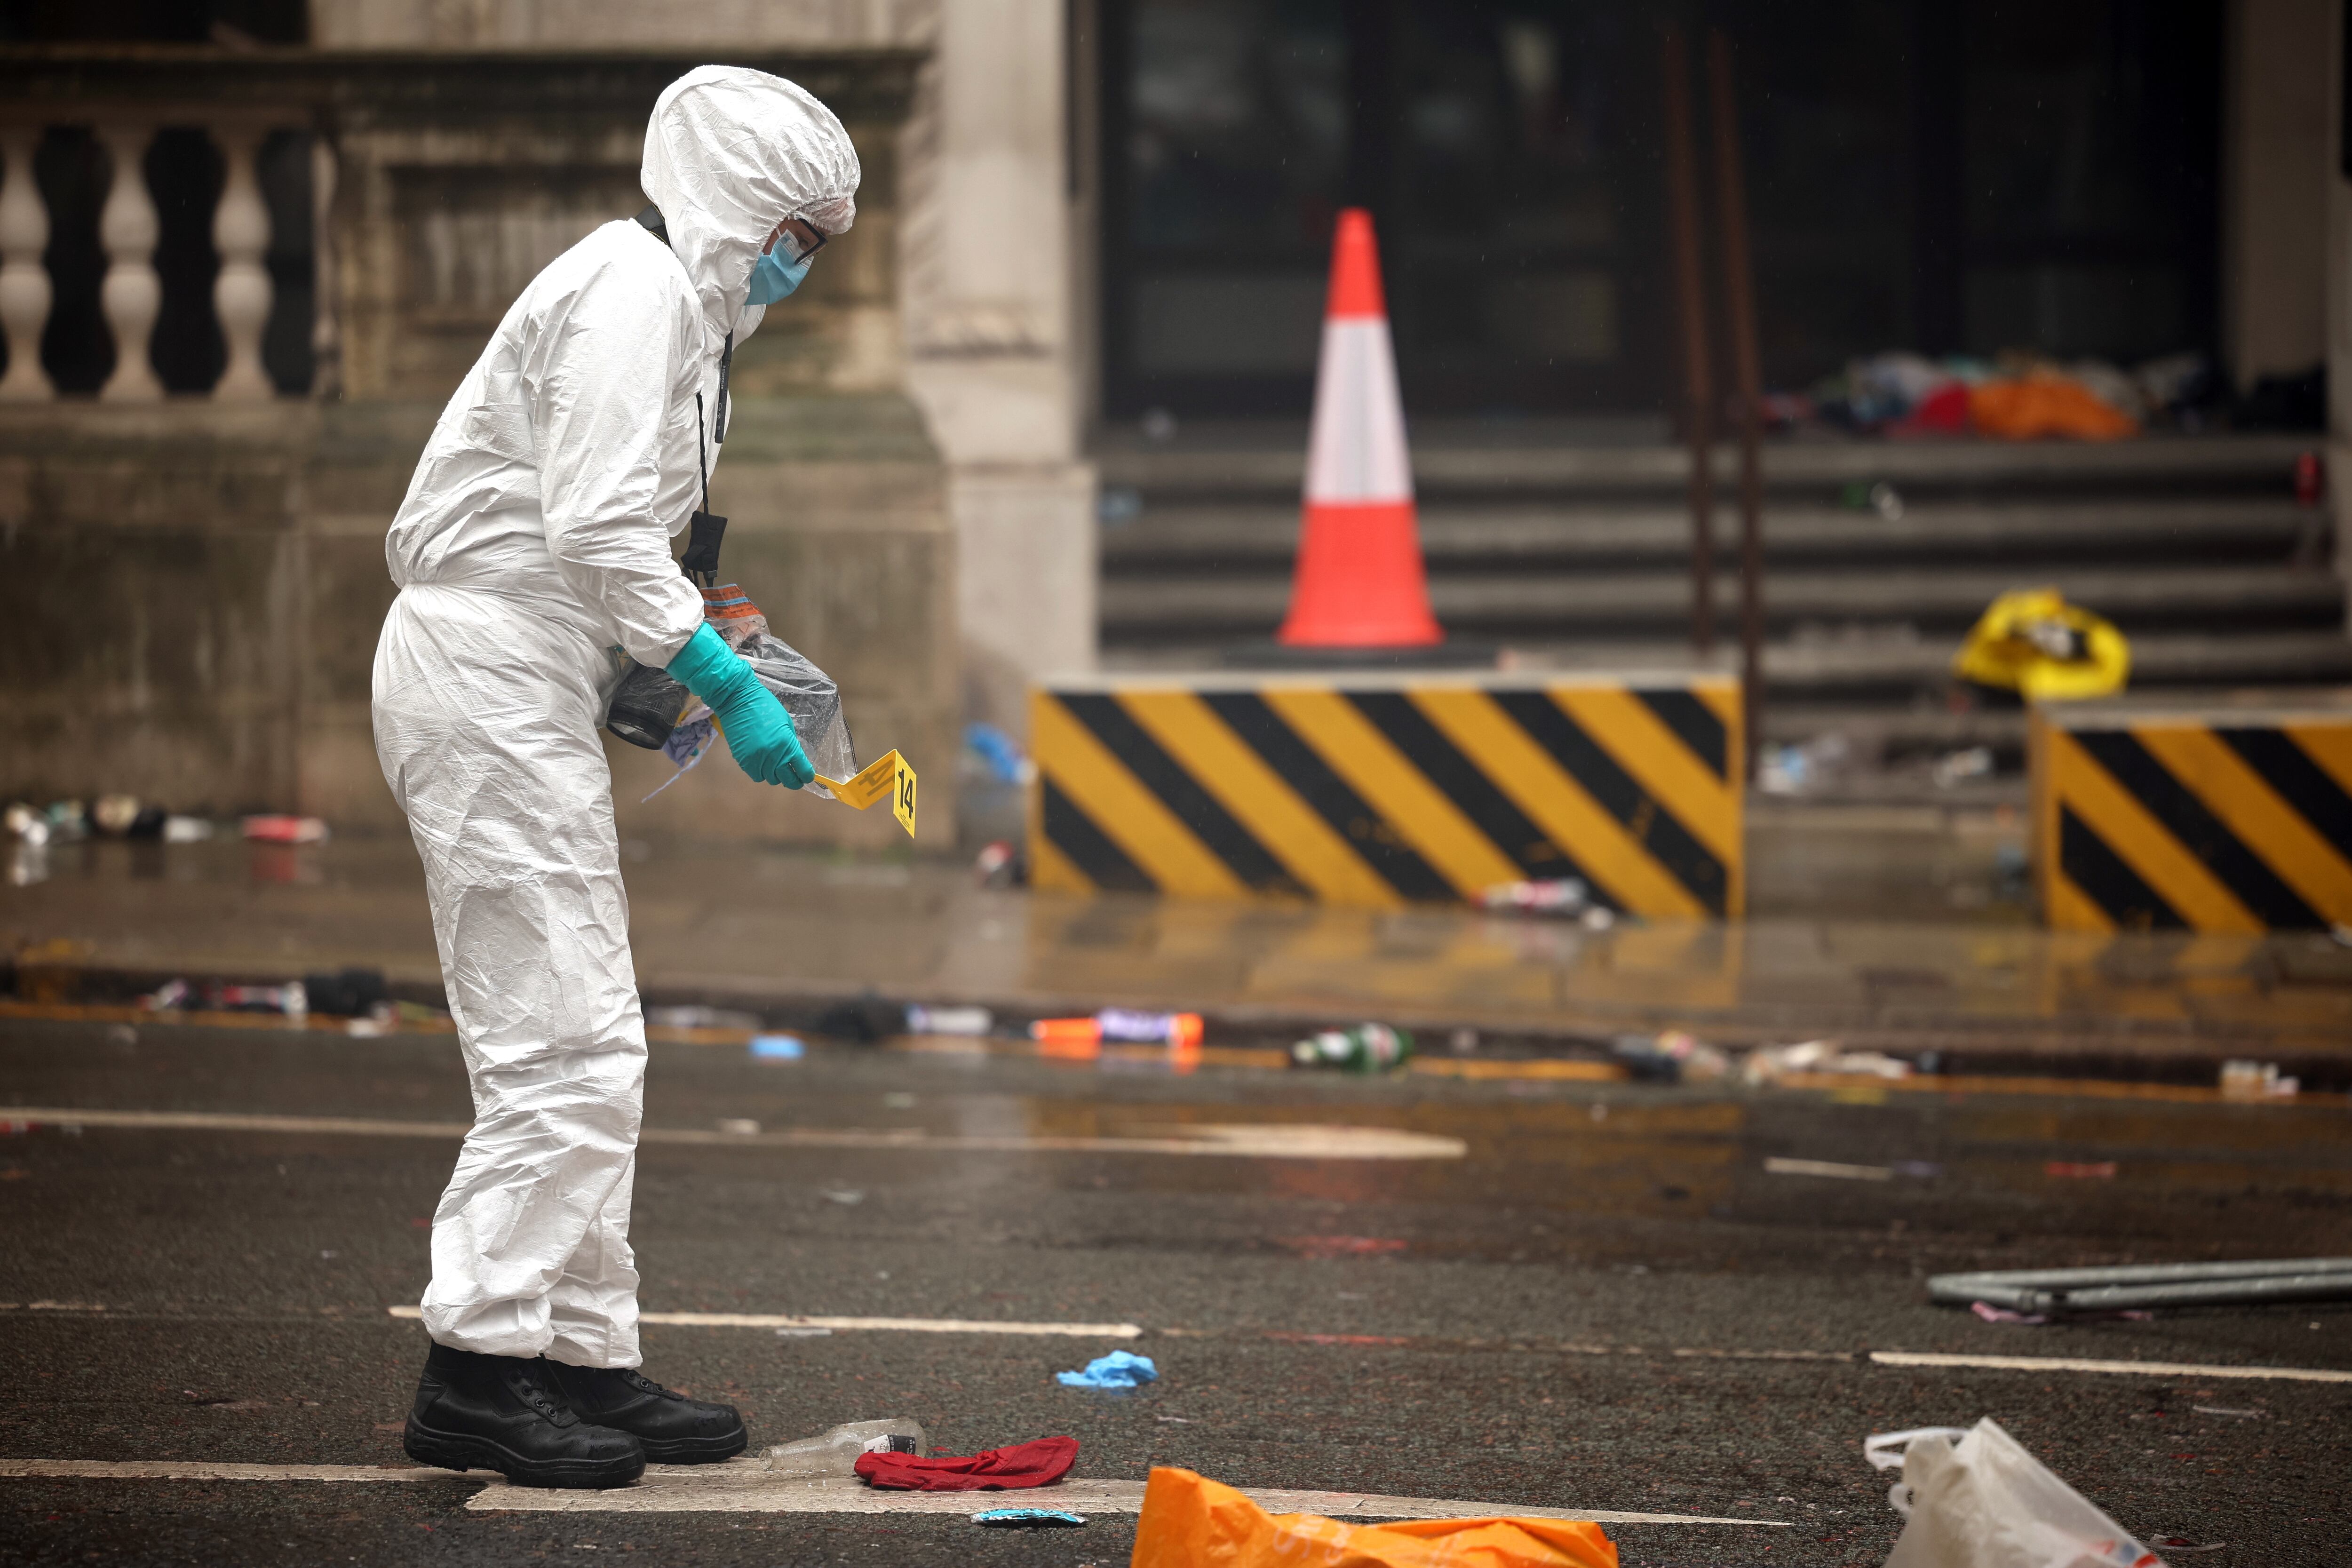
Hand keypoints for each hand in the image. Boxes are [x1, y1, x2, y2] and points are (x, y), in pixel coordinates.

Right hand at [665, 623, 812, 788]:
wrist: (738, 700)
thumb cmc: (765, 706)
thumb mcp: (786, 722)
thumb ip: (791, 742)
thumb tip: (795, 757)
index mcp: (787, 745)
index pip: (802, 770)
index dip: (807, 775)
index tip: (808, 776)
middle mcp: (773, 756)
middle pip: (788, 780)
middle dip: (794, 781)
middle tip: (796, 778)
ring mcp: (757, 760)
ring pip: (771, 779)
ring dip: (776, 776)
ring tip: (777, 767)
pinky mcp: (743, 761)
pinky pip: (756, 775)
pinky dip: (761, 773)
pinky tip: (763, 764)